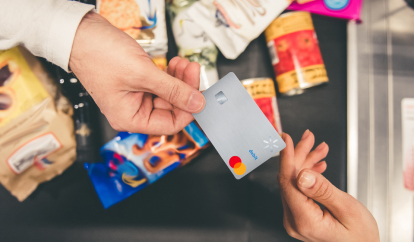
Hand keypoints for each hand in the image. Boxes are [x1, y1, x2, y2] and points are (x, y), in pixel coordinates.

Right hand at [69, 12, 204, 134]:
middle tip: (193, 70)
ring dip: (179, 79)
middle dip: (184, 88)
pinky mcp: (137, 82)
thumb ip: (173, 90)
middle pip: (171, 107)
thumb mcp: (143, 74)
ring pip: (167, 94)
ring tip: (183, 63)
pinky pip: (160, 84)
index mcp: (130, 118)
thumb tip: (197, 103)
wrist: (80, 33)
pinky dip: (169, 74)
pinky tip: (174, 64)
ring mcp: (134, 96)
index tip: (200, 93)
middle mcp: (132, 111)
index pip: (170, 124)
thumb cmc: (99, 55)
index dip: (188, 110)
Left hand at [279, 131, 378, 241]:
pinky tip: (317, 164)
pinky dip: (308, 174)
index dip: (286, 157)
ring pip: (294, 182)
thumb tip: (302, 174)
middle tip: (310, 137)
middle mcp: (294, 221)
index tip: (285, 139)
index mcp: (304, 220)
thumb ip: (323, 190)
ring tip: (319, 149)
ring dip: (305, 162)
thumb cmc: (361, 237)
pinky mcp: (299, 216)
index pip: (288, 182)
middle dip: (299, 155)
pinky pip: (299, 190)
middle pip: (289, 179)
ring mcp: (295, 219)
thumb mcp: (347, 209)